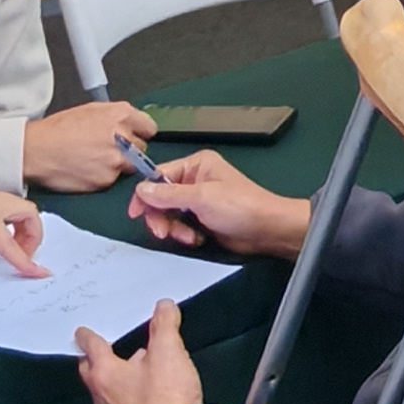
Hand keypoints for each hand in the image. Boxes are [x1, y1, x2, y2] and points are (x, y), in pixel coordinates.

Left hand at [0, 183, 50, 277]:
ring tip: (6, 251)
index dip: (25, 261)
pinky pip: (5, 214)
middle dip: (32, 237)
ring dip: (21, 232)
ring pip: (19, 213)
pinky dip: (6, 229)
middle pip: (29, 215)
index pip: (10, 242)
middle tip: (20, 255)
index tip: (40, 273)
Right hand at [22, 100, 162, 191]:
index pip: (149, 127)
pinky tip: (87, 169)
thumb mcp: (90, 110)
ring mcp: (116, 161)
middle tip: (108, 148)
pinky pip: (113, 180)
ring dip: (118, 164)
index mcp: (120, 116)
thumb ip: (114, 116)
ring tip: (94, 159)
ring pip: (129, 166)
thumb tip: (129, 123)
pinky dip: (104, 176)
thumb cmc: (57, 130)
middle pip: (142, 148)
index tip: (135, 136)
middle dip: (130, 149)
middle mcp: (123, 138)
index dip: (140, 132)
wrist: (36, 151)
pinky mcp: (107, 180)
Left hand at [73, 298, 205, 403]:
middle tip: (99, 351)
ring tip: (127, 371)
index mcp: (105, 374)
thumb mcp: (169, 351)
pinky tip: (140, 400)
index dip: (87, 337)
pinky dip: (125, 402)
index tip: (80, 332)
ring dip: (112, 382)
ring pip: (105, 395)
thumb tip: (163, 306)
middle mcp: (103, 397)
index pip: (92, 348)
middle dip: (93, 361)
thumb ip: (165, 325)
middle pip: (91, 373)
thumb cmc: (167, 394)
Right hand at [123, 150, 308, 259]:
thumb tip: (141, 189)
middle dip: (161, 216)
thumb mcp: (201, 198)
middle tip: (164, 232)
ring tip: (189, 236)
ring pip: (169, 215)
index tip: (137, 213)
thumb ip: (168, 195)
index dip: (146, 195)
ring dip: (174, 228)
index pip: (159, 176)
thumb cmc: (240, 207)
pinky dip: (184, 234)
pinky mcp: (202, 219)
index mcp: (196, 165)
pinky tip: (197, 238)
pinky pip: (181, 226)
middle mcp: (195, 180)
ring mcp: (198, 200)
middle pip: (161, 198)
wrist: (266, 230)